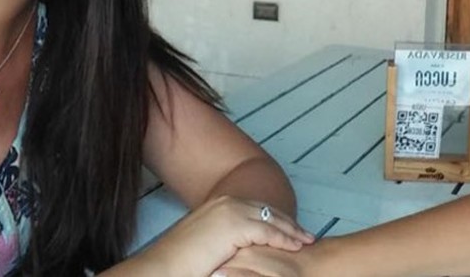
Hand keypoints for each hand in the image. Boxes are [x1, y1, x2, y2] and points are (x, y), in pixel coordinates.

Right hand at [133, 195, 313, 275]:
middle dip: (287, 222)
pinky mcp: (235, 226)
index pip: (256, 208)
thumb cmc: (180, 261)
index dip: (274, 219)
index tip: (288, 228)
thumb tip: (236, 245)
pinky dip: (284, 239)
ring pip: (272, 219)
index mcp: (219, 204)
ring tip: (306, 240)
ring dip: (291, 230)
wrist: (164, 266)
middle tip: (304, 233)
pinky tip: (295, 246)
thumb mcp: (207, 242)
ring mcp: (231, 212)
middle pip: (267, 210)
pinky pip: (268, 232)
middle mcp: (226, 203)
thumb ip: (224, 238)